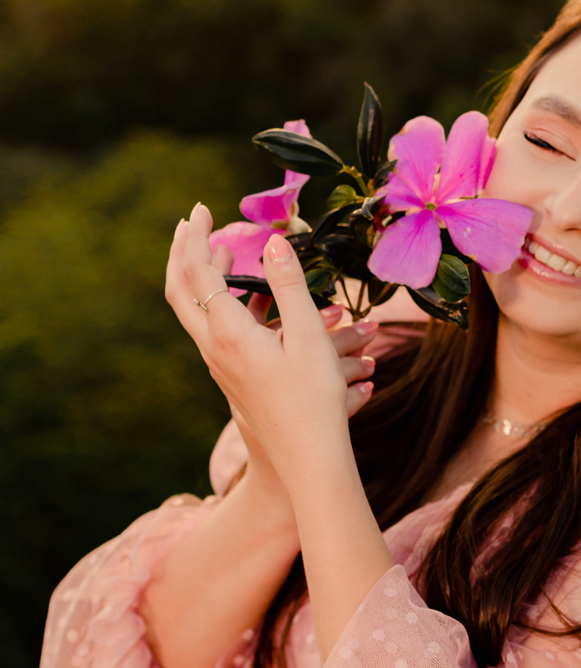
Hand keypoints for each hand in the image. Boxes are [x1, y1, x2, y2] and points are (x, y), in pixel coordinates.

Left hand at [166, 205, 375, 500]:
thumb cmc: (314, 400)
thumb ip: (289, 287)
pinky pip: (210, 326)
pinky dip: (217, 299)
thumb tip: (272, 244)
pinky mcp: (231, 375)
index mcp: (229, 333)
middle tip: (193, 222)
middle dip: (183, 251)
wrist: (304, 458)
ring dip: (199, 274)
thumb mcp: (310, 337)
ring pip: (192, 310)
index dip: (196, 237)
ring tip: (217, 250)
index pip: (197, 273)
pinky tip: (246, 296)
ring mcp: (219, 364)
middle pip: (179, 290)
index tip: (201, 209)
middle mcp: (214, 347)